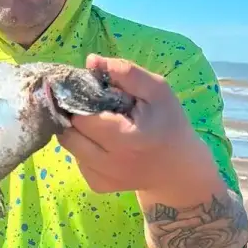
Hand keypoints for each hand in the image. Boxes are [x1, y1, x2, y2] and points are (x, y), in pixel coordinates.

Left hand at [57, 54, 214, 194]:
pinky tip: (103, 143)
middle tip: (91, 107)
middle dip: (75, 115)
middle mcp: (111, 163)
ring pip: (68, 146)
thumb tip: (91, 61)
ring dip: (77, 131)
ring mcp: (103, 179)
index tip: (89, 91)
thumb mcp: (158, 91)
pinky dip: (84, 148)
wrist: (179, 170)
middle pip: (69, 133)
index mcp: (128, 138)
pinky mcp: (98, 186)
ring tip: (99, 124)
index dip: (81, 99)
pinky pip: (77, 160)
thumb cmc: (168, 124)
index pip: (83, 117)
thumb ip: (126, 73)